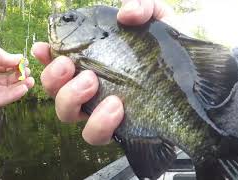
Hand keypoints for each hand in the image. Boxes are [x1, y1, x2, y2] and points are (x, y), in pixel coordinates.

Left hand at [0, 37, 33, 108]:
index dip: (18, 66)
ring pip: (9, 90)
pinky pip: (4, 98)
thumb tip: (21, 59)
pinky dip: (15, 95)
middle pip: (10, 79)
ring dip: (22, 86)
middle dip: (22, 76)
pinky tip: (24, 88)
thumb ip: (7, 57)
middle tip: (29, 73)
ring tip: (31, 81)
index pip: (8, 67)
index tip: (26, 64)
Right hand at [32, 0, 170, 144]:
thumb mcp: (157, 20)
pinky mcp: (115, 129)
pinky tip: (116, 107)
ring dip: (70, 99)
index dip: (45, 56)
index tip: (43, 48)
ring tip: (92, 83)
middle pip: (54, 89)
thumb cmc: (168, 51)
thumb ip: (142, 6)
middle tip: (72, 66)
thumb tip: (126, 14)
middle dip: (54, 77)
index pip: (58, 60)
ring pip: (66, 114)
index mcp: (93, 62)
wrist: (194, 83)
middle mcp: (90, 88)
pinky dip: (99, 122)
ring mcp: (100, 109)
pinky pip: (94, 134)